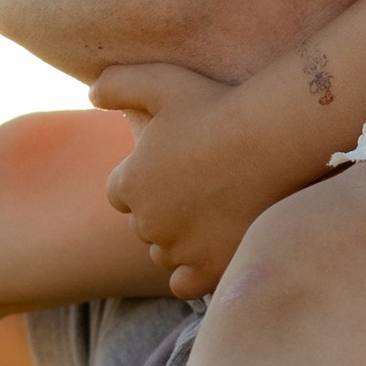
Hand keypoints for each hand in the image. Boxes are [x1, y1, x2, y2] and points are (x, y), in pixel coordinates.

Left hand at [89, 62, 313, 294]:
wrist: (274, 139)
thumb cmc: (218, 105)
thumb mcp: (160, 80)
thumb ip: (117, 83)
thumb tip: (91, 94)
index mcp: (131, 182)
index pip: (120, 193)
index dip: (143, 182)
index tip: (172, 169)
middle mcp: (148, 222)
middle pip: (144, 225)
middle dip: (162, 212)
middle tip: (199, 190)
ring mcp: (180, 249)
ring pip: (164, 254)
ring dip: (178, 242)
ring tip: (210, 219)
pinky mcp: (211, 268)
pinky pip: (185, 285)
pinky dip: (192, 273)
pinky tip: (212, 253)